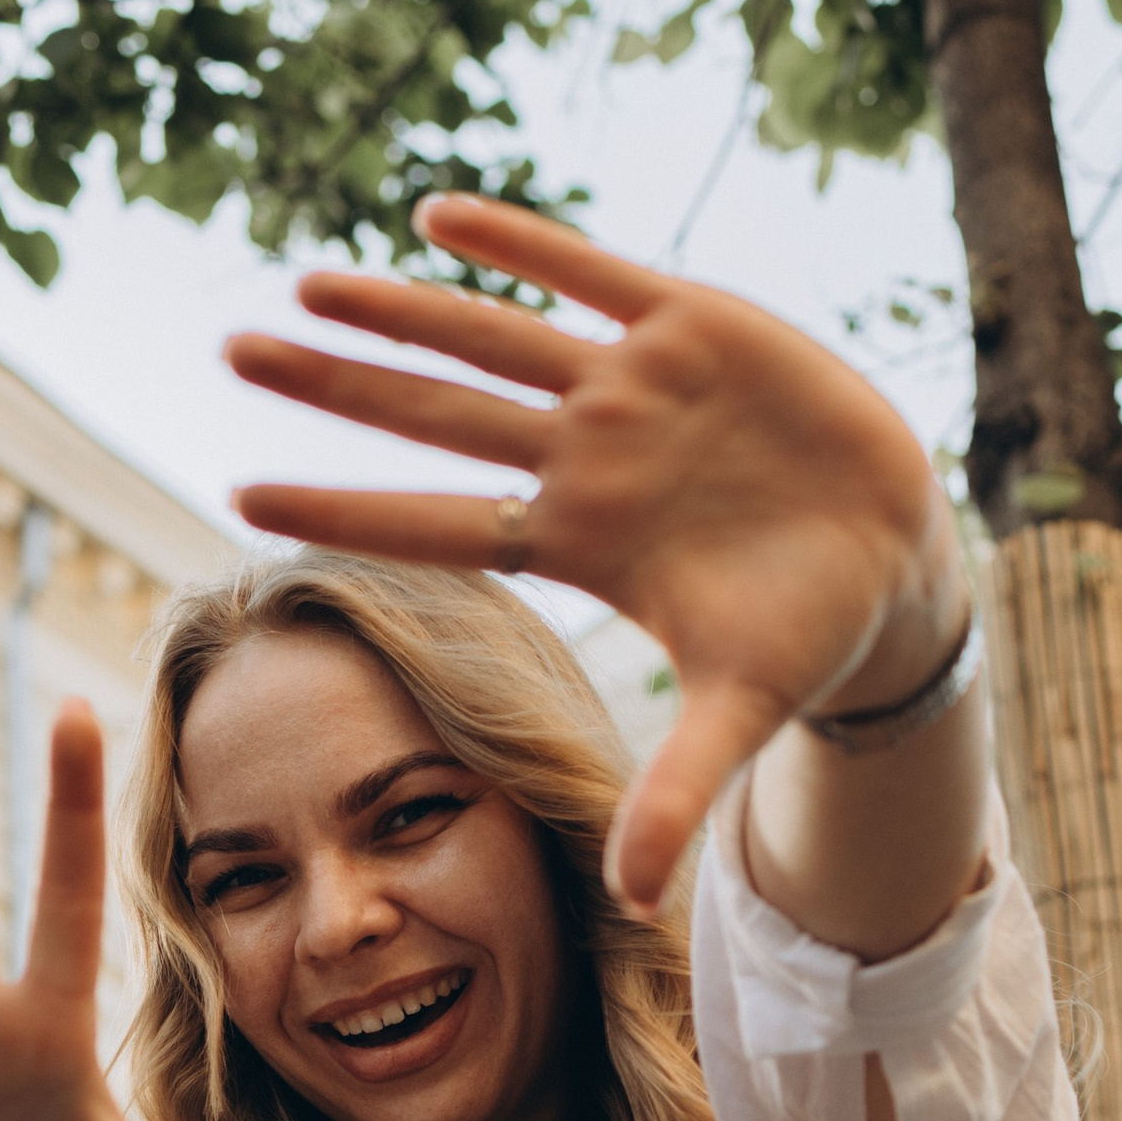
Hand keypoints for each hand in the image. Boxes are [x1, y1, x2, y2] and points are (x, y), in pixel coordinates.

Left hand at [224, 197, 969, 914]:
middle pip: (434, 414)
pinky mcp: (694, 323)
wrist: (891, 556)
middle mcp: (585, 457)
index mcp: (577, 540)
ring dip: (401, 309)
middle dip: (335, 382)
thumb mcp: (739, 714)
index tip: (237, 499)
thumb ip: (677, 793)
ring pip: (491, 335)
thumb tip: (633, 903)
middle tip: (230, 350)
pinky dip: (518, 246)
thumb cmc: (801, 634)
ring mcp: (632, 386)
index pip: (434, 525)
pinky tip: (437, 218)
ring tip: (305, 279)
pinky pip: (589, 272)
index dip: (341, 508)